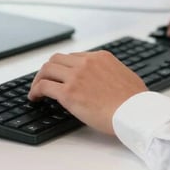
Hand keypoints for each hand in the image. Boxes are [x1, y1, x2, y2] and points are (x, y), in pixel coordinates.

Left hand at [28, 51, 147, 134]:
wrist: (134, 112)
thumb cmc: (134, 101)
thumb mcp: (124, 75)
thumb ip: (111, 72)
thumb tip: (107, 79)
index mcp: (101, 57)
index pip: (74, 57)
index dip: (64, 68)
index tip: (60, 76)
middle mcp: (86, 62)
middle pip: (57, 59)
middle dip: (48, 70)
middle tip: (44, 81)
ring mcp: (76, 76)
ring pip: (47, 69)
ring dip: (38, 79)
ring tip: (36, 90)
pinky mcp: (69, 93)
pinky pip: (44, 86)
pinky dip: (35, 91)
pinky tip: (35, 98)